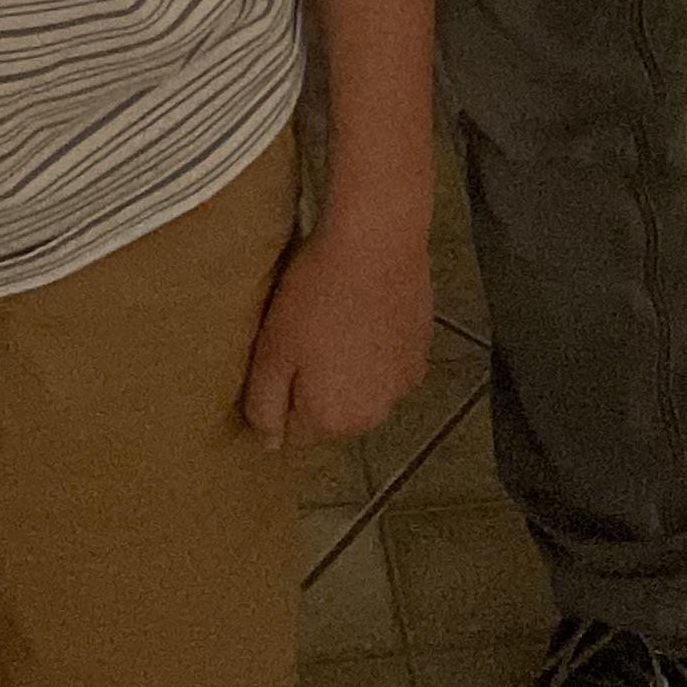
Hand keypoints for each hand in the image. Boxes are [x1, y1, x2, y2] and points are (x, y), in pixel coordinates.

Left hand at [241, 216, 431, 448]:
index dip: (279, 392)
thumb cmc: (317, 293)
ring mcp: (403, 385)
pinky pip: (387, 363)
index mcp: (331, 419)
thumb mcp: (272, 348)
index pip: (292, 430)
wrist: (378, 242)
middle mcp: (373, 416)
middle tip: (303, 332)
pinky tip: (365, 310)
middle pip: (330, 413)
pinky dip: (376, 347)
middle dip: (314, 383)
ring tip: (336, 317)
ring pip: (361, 388)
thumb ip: (264, 405)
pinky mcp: (422, 352)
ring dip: (348, 367)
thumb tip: (269, 444)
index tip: (278, 352)